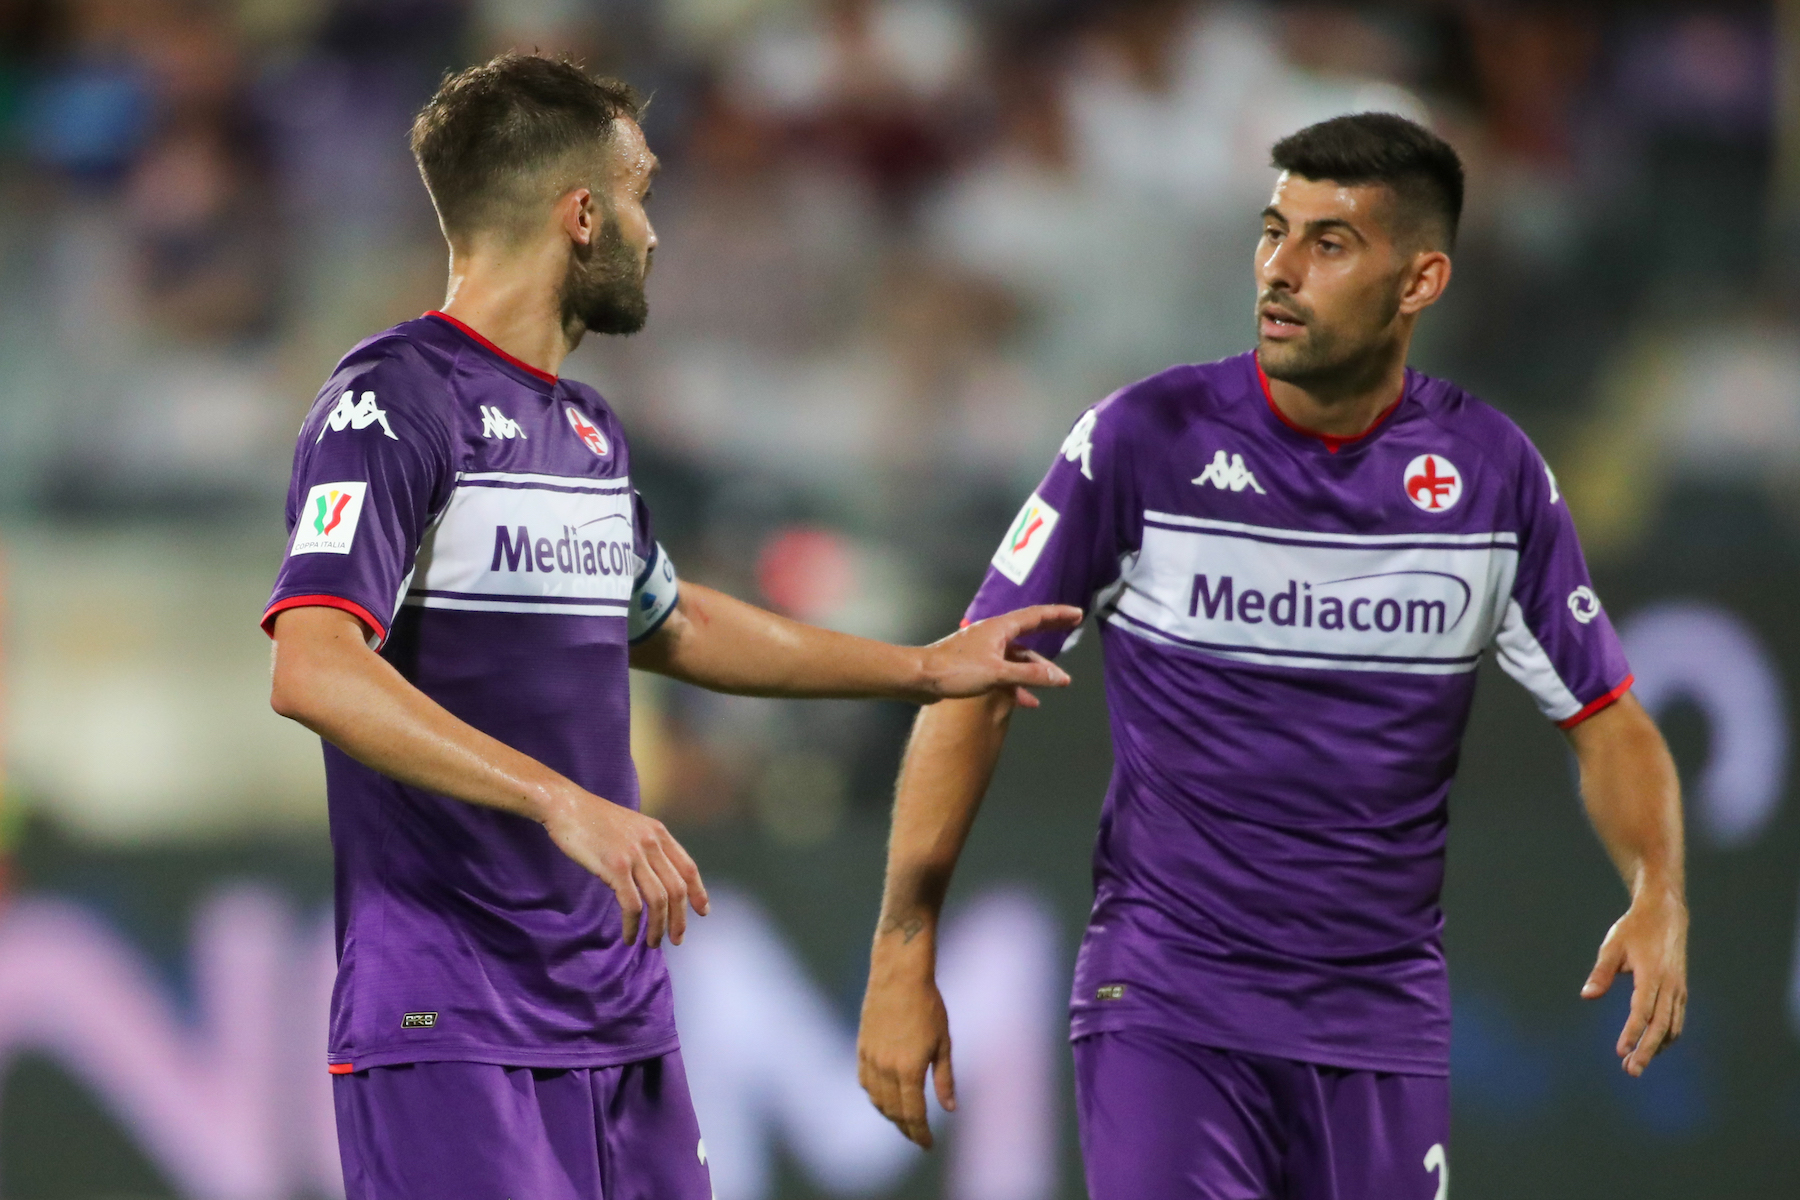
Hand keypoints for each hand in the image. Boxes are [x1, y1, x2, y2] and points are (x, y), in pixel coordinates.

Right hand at [542, 790, 709, 947]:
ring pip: (658, 901)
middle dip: (679, 919)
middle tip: (677, 939)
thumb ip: (647, 846)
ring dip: (658, 927)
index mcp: (659, 832)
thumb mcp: (631, 826)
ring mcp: (635, 855)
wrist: (566, 805)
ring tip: (652, 943)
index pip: (688, 868)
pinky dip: (633, 925)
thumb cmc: (593, 818)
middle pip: (677, 889)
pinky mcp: (615, 867)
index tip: (703, 911)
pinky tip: (629, 936)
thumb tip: (656, 876)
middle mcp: (652, 843)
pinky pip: (632, 905)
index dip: (698, 892)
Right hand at [858, 939, 954, 1148]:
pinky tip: (885, 1097)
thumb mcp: (943, 1042)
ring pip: (876, 1100)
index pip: (913, 1114)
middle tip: (918, 1137)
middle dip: (906, 1129)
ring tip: (903, 1120)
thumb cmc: (928, 1005)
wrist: (899, 975)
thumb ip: (944, 1078)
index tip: (927, 1145)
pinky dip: (875, 1096)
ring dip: (889, 1114)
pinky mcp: (862, 1047)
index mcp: (909, 1069)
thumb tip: (950, 1108)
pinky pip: (865, 1082)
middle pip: (894, 1111)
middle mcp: (886, 1068)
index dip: (920, 1134)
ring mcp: (870, 1058)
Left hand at [918, 605, 1082, 707]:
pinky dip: (1017, 684)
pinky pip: (1004, 671)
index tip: (1077, 614)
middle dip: (1051, 633)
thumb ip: (1029, 675)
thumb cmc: (955, 670)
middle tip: (1071, 629)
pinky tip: (1027, 701)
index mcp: (999, 629)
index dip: (1058, 615)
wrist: (920, 677)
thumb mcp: (997, 674)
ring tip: (1055, 682)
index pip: (1035, 616)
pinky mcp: (975, 665)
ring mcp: (984, 650)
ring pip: (1017, 656)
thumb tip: (1059, 677)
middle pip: (1029, 631)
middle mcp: (993, 635)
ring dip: (1035, 669)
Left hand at [1580, 886, 1687, 1076]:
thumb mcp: (1612, 945)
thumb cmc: (1634, 929)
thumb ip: (1601, 972)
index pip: (1642, 1011)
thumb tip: (1587, 995)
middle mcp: (1670, 985)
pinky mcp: (1680, 990)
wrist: (1666, 914)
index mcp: (1652, 974)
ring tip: (1636, 1064)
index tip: (1620, 1050)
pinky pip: (1676, 1019)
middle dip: (1646, 1050)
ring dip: (1656, 1047)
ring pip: (1671, 1026)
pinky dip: (1667, 1036)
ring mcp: (1678, 989)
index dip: (1632, 1032)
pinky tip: (1653, 1047)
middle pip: (1660, 1026)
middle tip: (1630, 1071)